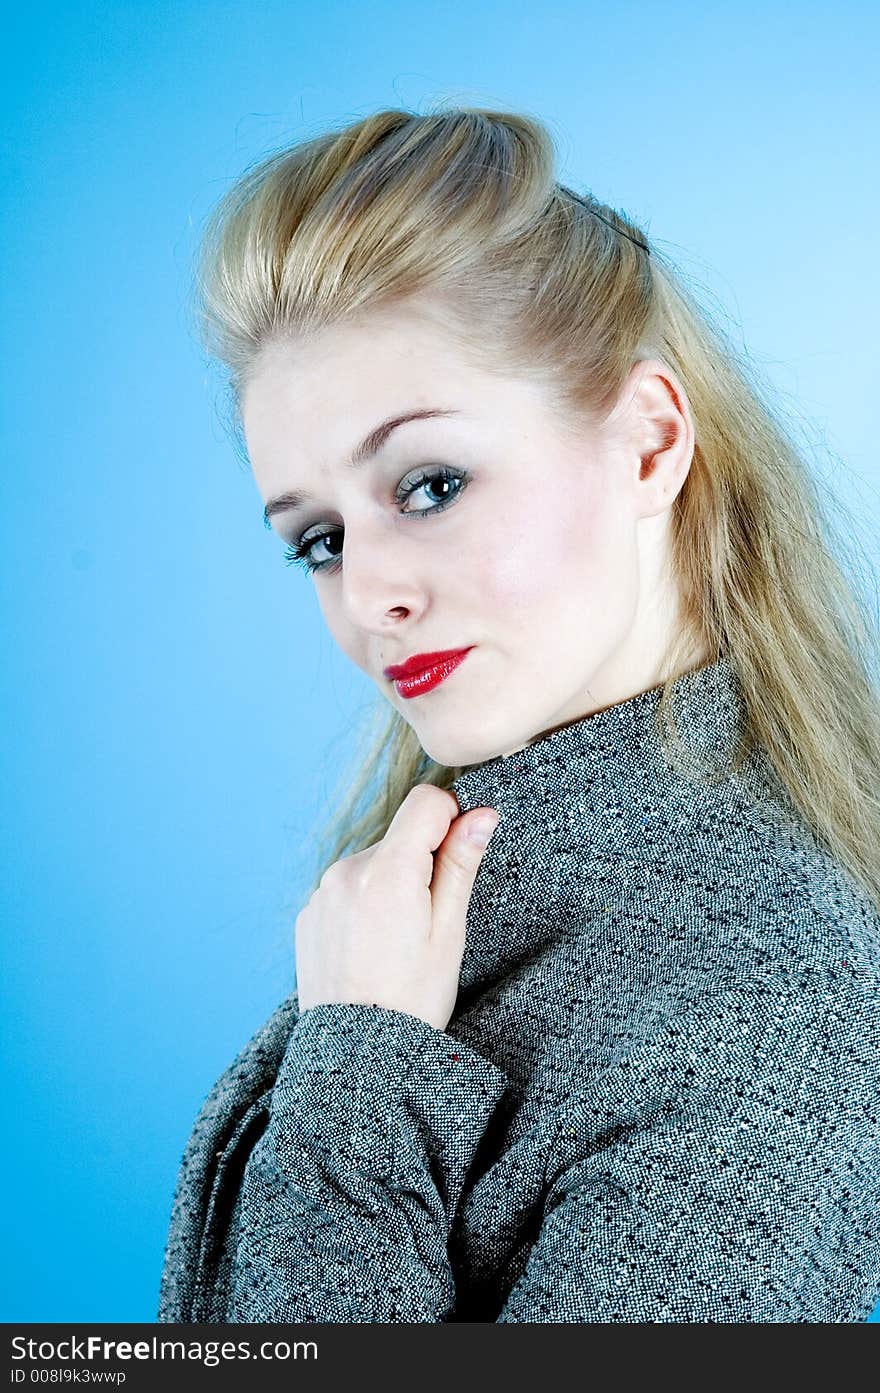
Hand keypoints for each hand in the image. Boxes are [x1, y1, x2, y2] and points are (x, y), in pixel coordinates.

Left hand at [294, 784, 499, 1030]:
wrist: (356, 1057)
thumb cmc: (413, 998)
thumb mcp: (448, 931)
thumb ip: (460, 864)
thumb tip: (481, 814)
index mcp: (387, 871)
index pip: (426, 802)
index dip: (452, 821)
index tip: (459, 858)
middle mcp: (347, 871)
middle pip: (399, 837)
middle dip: (421, 863)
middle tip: (428, 922)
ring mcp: (322, 893)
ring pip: (373, 864)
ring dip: (391, 885)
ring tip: (398, 942)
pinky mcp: (308, 914)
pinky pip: (346, 891)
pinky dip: (364, 906)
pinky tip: (372, 949)